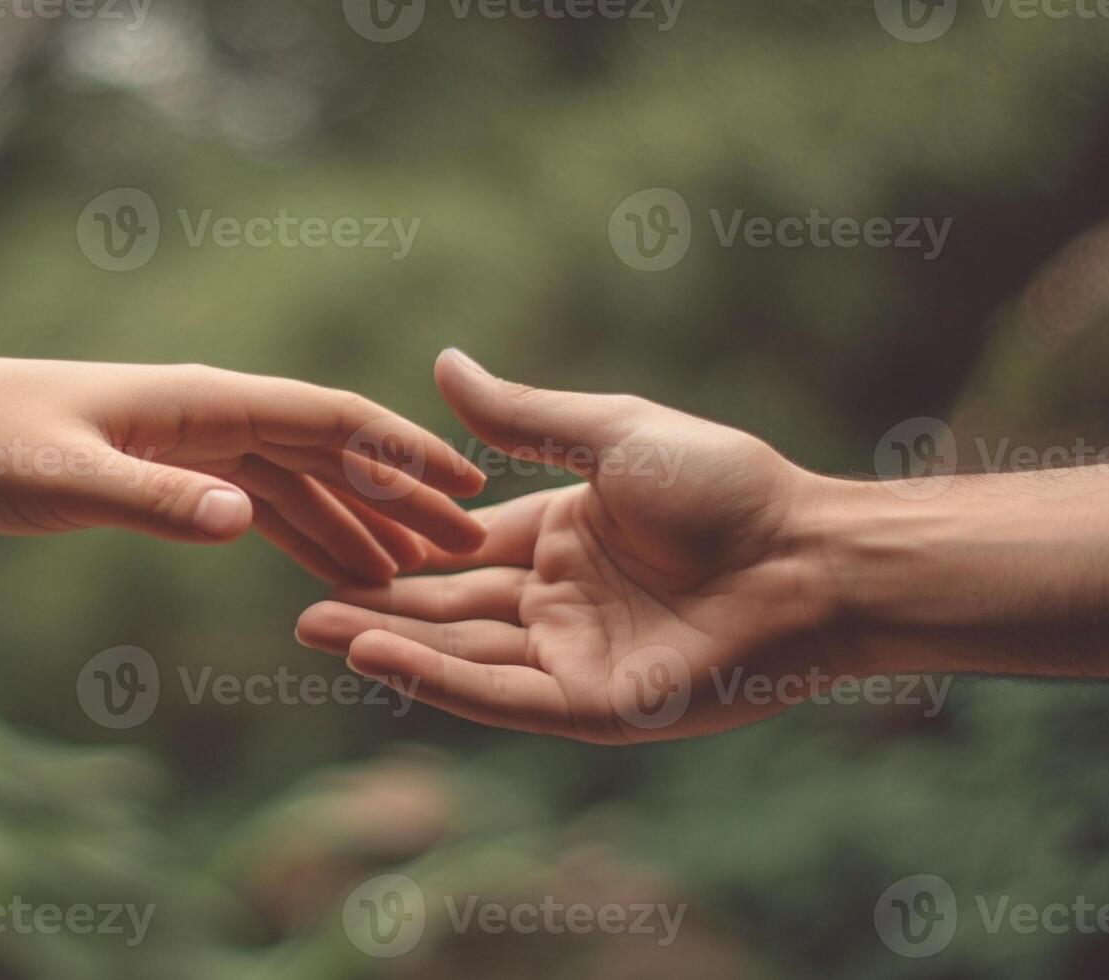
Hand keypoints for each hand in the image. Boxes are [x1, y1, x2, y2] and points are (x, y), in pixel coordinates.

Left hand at [0, 358, 486, 582]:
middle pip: (328, 453)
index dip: (402, 453)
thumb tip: (245, 520)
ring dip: (356, 526)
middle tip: (464, 551)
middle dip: (397, 499)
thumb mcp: (60, 478)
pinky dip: (299, 537)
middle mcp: (204, 416)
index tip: (468, 490)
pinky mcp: (159, 478)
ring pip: (296, 484)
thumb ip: (152, 502)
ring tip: (413, 576)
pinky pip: (253, 507)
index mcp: (197, 401)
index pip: (327, 419)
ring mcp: (185, 447)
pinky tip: (331, 572)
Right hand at [296, 350, 834, 742]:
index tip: (335, 541)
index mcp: (565, 540)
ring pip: (462, 657)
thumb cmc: (727, 485)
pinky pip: (500, 697)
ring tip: (314, 629)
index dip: (402, 552)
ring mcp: (574, 660)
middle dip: (376, 610)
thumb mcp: (610, 434)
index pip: (464, 552)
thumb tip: (441, 364)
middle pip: (450, 613)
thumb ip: (521, 418)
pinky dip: (437, 680)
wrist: (810, 554)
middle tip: (298, 608)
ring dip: (389, 646)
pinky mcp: (593, 707)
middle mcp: (561, 604)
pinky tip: (376, 658)